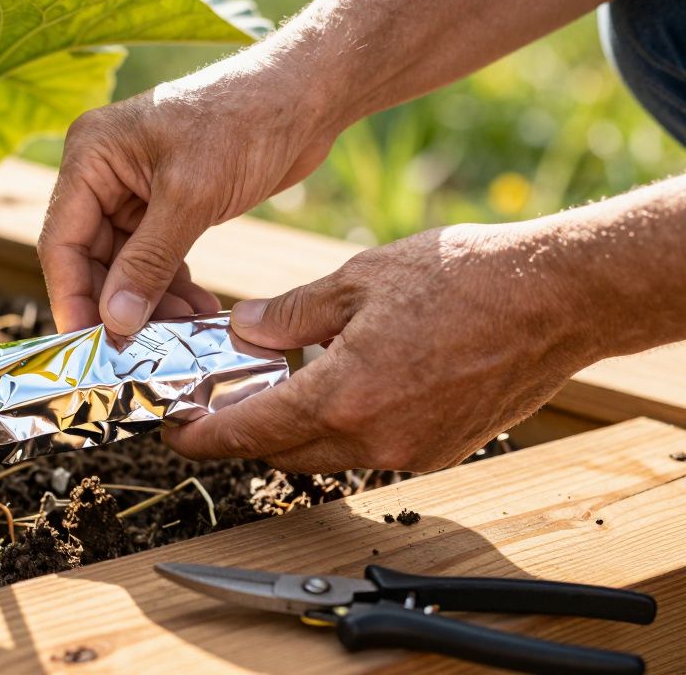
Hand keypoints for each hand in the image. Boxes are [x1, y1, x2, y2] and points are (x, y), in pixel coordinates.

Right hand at [37, 51, 337, 334]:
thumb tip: (115, 322)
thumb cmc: (244, 121)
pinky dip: (173, 288)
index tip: (89, 348)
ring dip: (151, 303)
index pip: (60, 241)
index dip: (73, 298)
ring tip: (185, 335)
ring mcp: (135, 188)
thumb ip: (148, 262)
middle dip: (118, 306)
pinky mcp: (169, 202)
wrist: (306, 94)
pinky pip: (156, 258)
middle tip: (142, 352)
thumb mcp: (190, 197)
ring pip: (125, 265)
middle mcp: (103, 172)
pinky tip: (199, 314)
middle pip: (90, 258)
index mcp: (90, 155)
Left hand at [163, 223, 598, 472]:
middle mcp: (373, 439)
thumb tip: (244, 330)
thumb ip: (290, 314)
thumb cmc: (463, 278)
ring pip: (324, 455)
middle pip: (281, 452)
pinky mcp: (438, 450)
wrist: (557, 298)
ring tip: (277, 387)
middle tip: (218, 403)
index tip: (175, 432)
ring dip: (292, 429)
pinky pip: (367, 450)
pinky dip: (339, 427)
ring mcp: (409, 452)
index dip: (202, 436)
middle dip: (242, 433)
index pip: (248, 433)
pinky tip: (337, 386)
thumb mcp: (357, 279)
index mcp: (342, 396)